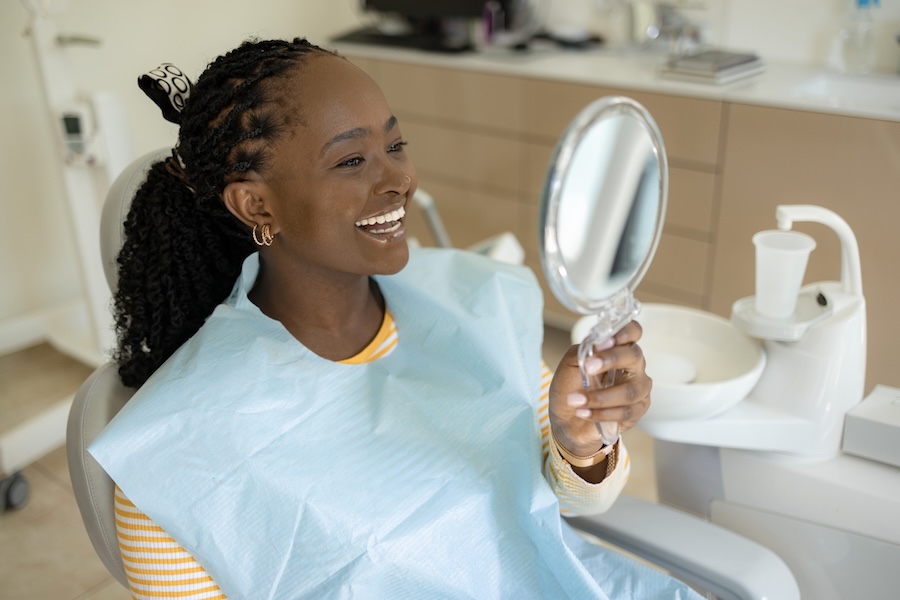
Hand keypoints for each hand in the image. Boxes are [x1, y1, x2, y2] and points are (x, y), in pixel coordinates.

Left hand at [548, 320, 650, 456]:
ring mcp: (639, 389)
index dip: (626, 332)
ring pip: (630, 390)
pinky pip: (626, 412)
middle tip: (588, 368)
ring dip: (600, 397)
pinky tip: (584, 412)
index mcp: (618, 349)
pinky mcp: (637, 411)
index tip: (606, 340)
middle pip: (634, 356)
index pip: (633, 331)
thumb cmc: (570, 388)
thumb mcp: (569, 365)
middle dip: (611, 360)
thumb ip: (584, 351)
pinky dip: (601, 413)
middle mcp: (633, 366)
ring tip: (576, 400)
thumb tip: (598, 342)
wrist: (566, 419)